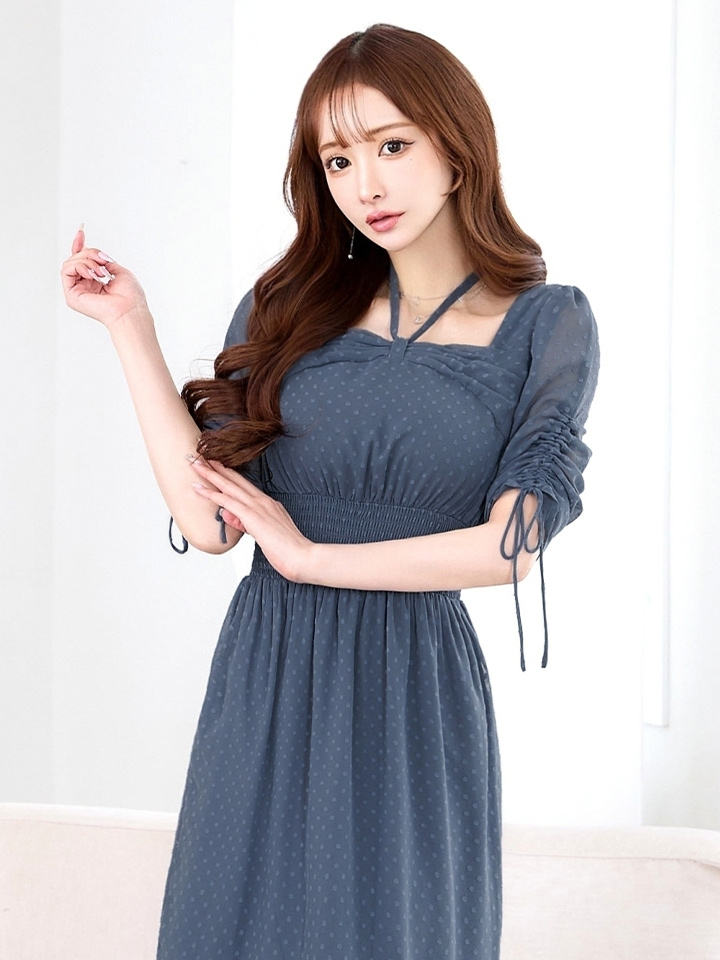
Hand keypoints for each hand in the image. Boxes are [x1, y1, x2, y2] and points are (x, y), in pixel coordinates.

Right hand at [60, 226, 149, 326]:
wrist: (130, 310)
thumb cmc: (130, 296)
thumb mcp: (118, 270)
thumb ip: (103, 261)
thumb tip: (94, 253)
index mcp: (95, 281)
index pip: (81, 261)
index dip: (79, 245)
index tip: (81, 232)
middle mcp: (84, 285)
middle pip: (76, 258)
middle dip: (90, 253)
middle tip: (104, 260)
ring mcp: (77, 290)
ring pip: (71, 262)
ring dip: (87, 261)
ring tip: (101, 272)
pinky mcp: (71, 295)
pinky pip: (67, 271)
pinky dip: (80, 267)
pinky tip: (93, 275)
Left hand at [190, 458, 315, 581]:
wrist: (302, 557)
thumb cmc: (288, 550)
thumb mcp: (264, 534)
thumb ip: (245, 523)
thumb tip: (227, 514)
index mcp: (267, 504)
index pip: (243, 485)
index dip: (228, 474)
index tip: (215, 465)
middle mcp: (262, 501)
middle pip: (234, 480)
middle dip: (216, 467)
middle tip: (199, 456)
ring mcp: (258, 507)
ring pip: (229, 486)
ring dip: (209, 474)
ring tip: (194, 463)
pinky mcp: (253, 516)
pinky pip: (228, 501)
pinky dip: (212, 494)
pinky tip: (199, 488)